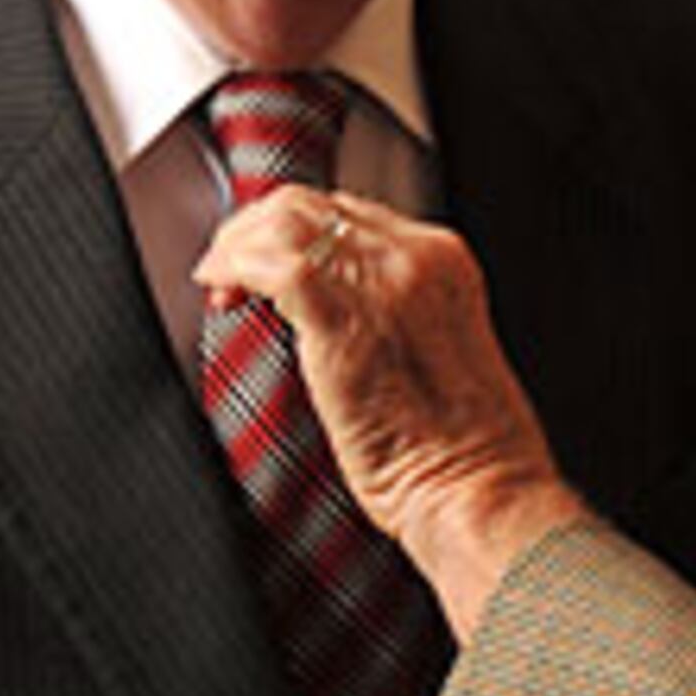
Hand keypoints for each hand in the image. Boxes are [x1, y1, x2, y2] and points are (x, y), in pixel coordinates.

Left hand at [194, 191, 591, 635]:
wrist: (477, 489)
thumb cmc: (460, 453)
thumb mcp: (436, 354)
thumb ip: (391, 315)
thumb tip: (329, 312)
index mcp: (446, 263)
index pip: (352, 214)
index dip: (297, 231)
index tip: (267, 261)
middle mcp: (417, 257)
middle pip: (313, 206)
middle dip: (259, 229)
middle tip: (230, 266)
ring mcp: (381, 279)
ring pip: (284, 222)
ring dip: (238, 245)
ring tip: (218, 278)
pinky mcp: (341, 315)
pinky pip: (267, 263)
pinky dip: (232, 267)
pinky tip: (218, 288)